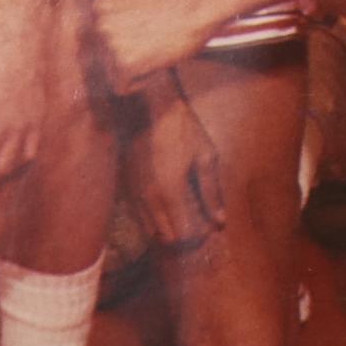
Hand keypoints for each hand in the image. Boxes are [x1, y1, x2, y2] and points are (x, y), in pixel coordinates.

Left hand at [93, 0, 221, 90]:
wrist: (199, 7)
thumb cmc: (178, 3)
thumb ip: (119, 15)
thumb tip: (113, 34)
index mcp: (100, 7)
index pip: (99, 40)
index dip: (124, 41)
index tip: (144, 34)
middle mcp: (100, 25)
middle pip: (104, 58)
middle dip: (127, 56)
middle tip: (153, 43)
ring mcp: (111, 44)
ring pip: (114, 73)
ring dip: (136, 68)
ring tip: (157, 49)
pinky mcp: (124, 63)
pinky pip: (124, 86)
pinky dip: (142, 80)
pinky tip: (157, 61)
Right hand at [130, 91, 230, 252]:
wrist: (150, 107)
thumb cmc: (182, 129)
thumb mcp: (205, 157)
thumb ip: (211, 193)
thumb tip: (219, 221)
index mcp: (170, 193)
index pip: (182, 235)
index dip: (198, 236)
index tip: (209, 226)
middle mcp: (148, 199)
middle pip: (164, 237)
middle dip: (182, 236)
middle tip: (198, 222)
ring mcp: (133, 193)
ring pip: (149, 229)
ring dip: (166, 228)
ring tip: (183, 212)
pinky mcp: (125, 186)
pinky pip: (138, 215)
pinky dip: (152, 217)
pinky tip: (167, 203)